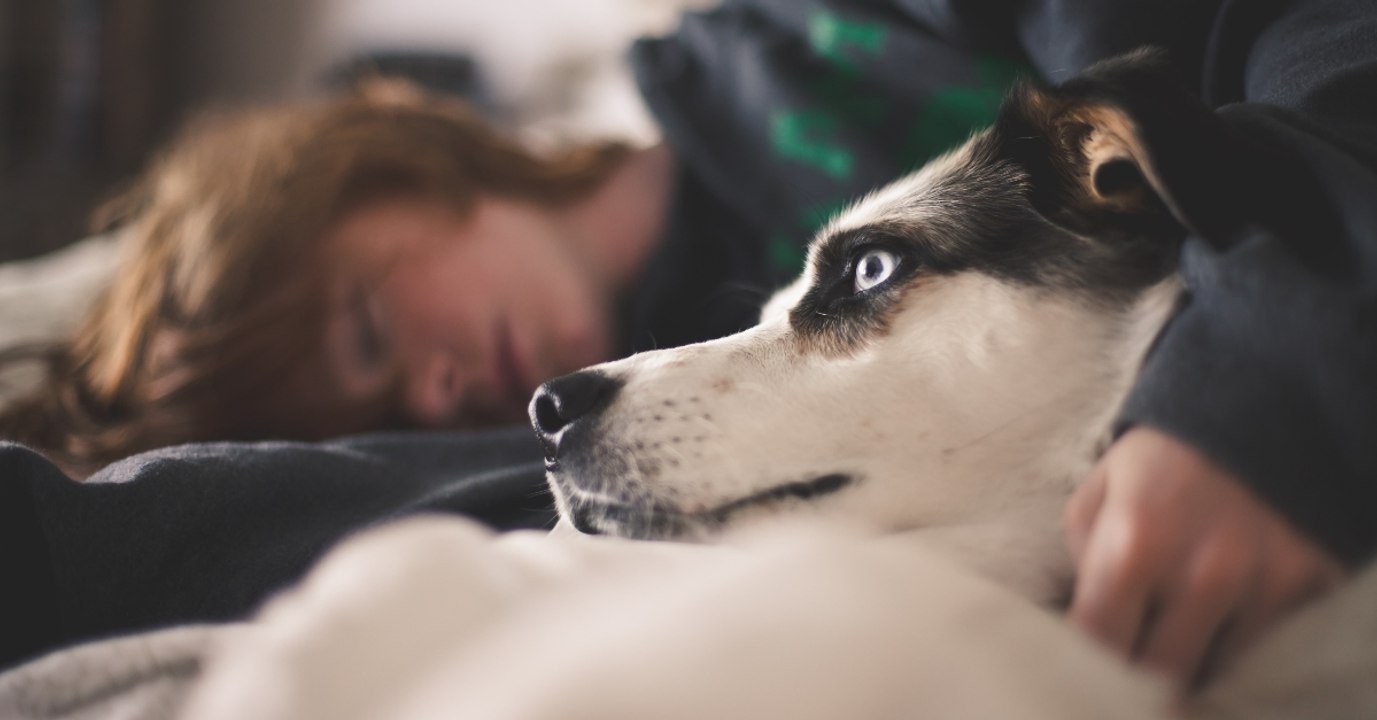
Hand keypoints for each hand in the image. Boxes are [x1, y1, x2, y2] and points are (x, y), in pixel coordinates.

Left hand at [1064, 426, 1343, 688]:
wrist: (1264, 403)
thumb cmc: (1167, 450)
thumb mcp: (1104, 484)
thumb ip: (1085, 553)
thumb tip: (1088, 613)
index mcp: (1135, 543)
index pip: (1099, 641)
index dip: (1088, 658)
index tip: (1088, 656)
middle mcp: (1201, 573)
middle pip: (1160, 672)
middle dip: (1140, 667)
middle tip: (1135, 645)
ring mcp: (1262, 583)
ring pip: (1218, 666)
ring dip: (1196, 652)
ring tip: (1181, 619)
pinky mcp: (1310, 583)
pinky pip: (1269, 642)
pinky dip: (1244, 634)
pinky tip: (1230, 603)